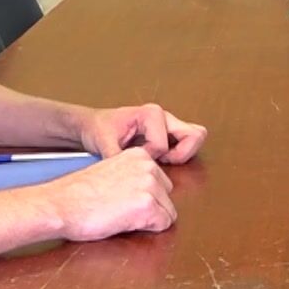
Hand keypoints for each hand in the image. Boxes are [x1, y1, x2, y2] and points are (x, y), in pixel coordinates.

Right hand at [48, 148, 177, 239]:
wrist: (60, 204)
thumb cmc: (77, 193)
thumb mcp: (111, 172)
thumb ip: (132, 177)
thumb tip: (144, 191)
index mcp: (139, 156)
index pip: (160, 183)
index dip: (143, 197)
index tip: (123, 199)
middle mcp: (148, 166)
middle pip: (167, 198)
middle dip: (150, 208)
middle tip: (121, 210)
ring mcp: (150, 185)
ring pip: (167, 212)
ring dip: (148, 219)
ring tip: (120, 215)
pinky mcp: (148, 206)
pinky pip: (163, 225)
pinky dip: (147, 230)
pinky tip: (124, 223)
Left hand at [78, 104, 208, 163]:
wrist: (94, 124)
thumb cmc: (99, 128)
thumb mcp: (103, 141)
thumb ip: (115, 156)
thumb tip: (123, 174)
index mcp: (150, 114)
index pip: (162, 144)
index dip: (149, 157)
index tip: (134, 156)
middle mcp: (164, 116)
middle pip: (194, 135)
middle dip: (181, 154)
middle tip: (162, 161)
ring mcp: (169, 124)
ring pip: (195, 138)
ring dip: (183, 154)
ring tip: (163, 160)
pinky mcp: (169, 133)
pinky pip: (187, 142)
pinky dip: (180, 154)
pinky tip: (161, 159)